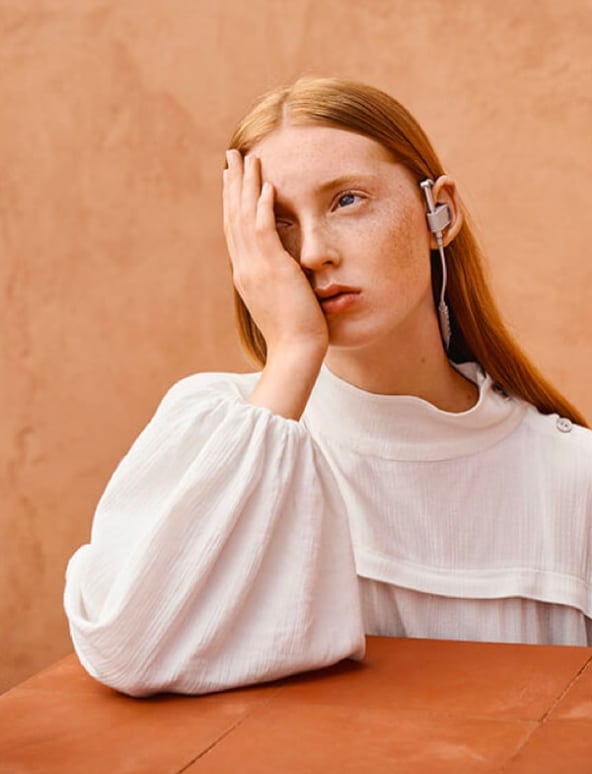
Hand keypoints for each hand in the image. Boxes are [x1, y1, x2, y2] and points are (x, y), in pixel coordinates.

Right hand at [223, 150, 328, 362]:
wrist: (295, 351)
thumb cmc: (294, 331)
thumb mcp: (280, 300)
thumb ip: (276, 279)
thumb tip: (282, 268)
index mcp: (246, 273)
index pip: (235, 229)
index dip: (232, 200)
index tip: (232, 178)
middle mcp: (245, 267)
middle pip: (234, 216)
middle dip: (233, 183)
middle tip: (231, 155)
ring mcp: (256, 268)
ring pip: (245, 217)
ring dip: (246, 185)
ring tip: (247, 158)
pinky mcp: (273, 270)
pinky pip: (264, 231)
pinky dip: (262, 206)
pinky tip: (266, 185)